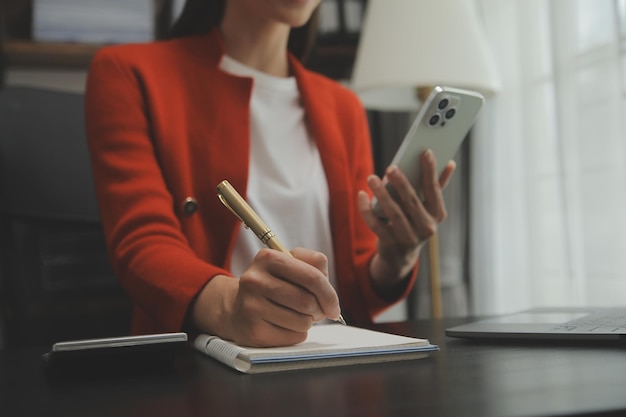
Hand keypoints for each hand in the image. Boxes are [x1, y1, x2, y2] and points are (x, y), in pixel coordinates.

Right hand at [191, 248, 340, 346]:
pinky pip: (293, 337)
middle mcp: (255, 280)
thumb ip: (314, 265)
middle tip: (316, 311)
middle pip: (308, 301)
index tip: (333, 306)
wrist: (236, 307)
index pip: (311, 276)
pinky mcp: (253, 331)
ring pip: (302, 321)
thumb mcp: (290, 263)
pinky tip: (284, 326)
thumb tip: (329, 293)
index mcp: (268, 258)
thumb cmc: (272, 284)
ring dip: (307, 322)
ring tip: (296, 315)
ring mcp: (251, 306)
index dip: (329, 294)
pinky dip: (296, 333)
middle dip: (319, 309)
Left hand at [358, 149, 454, 283]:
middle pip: (412, 202)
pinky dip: (366, 209)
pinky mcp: (389, 243)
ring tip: (371, 178)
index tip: (425, 152)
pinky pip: (375, 224)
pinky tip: (362, 194)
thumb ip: (436, 186)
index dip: (430, 171)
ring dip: (381, 194)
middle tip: (391, 167)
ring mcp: (408, 237)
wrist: (400, 255)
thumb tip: (449, 163)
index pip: (434, 190)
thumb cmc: (415, 222)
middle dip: (401, 183)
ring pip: (393, 213)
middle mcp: (426, 228)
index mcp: (437, 215)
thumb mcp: (428, 208)